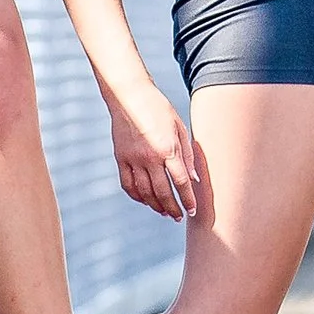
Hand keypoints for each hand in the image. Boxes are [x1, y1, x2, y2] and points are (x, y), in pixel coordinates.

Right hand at [108, 84, 203, 219]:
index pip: (181, 181)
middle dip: (172, 208)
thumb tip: (193, 179)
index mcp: (168, 147)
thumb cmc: (159, 109)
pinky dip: (136, 196)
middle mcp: (150, 157)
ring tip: (164, 211)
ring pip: (144, 192)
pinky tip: (145, 200)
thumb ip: (187, 153)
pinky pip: (128, 185)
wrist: (129, 96)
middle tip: (178, 217)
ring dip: (155, 205)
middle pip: (163, 192)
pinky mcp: (120, 159)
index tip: (192, 211)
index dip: (187, 199)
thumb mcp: (179, 126)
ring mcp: (133, 159)